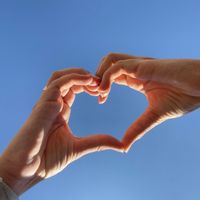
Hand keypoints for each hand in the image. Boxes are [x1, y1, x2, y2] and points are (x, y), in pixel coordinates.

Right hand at [0, 68, 122, 194]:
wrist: (28, 170)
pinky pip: (58, 83)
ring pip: (61, 76)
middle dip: (86, 78)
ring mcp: (47, 103)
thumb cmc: (47, 160)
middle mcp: (54, 104)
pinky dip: (74, 77)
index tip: (103, 92)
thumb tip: (121, 145)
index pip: (74, 89)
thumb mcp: (79, 147)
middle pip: (68, 79)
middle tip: (102, 84)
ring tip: (95, 79)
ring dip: (79, 74)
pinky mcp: (44, 104)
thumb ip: (98, 142)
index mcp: (61, 111)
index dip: (89, 86)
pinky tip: (88, 80)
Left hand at [96, 53, 199, 150]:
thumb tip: (124, 146)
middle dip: (96, 77)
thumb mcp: (155, 115)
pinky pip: (117, 66)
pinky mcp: (143, 64)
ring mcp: (138, 65)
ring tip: (99, 92)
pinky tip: (104, 92)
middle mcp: (135, 69)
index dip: (103, 86)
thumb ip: (138, 128)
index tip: (100, 100)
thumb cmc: (184, 97)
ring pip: (109, 60)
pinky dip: (106, 77)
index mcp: (137, 78)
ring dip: (99, 74)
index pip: (112, 75)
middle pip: (107, 64)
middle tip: (94, 94)